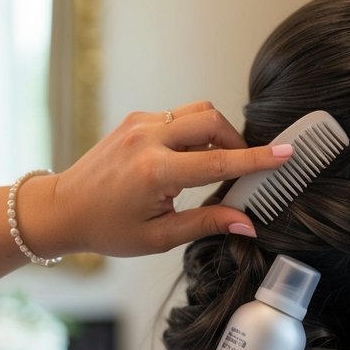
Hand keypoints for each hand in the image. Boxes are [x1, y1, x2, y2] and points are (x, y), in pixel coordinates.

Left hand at [26, 101, 290, 256]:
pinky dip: (193, 133)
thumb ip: (205, 224)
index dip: (257, 159)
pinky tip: (187, 160)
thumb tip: (247, 223)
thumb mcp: (159, 238)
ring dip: (215, 133)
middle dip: (235, 141)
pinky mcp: (136, 119)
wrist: (63, 208)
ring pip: (197, 112)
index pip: (219, 161)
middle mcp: (148, 139)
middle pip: (212, 121)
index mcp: (155, 172)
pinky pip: (178, 116)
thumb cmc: (107, 228)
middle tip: (242, 167)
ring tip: (214, 163)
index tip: (286, 152)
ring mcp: (140, 124)